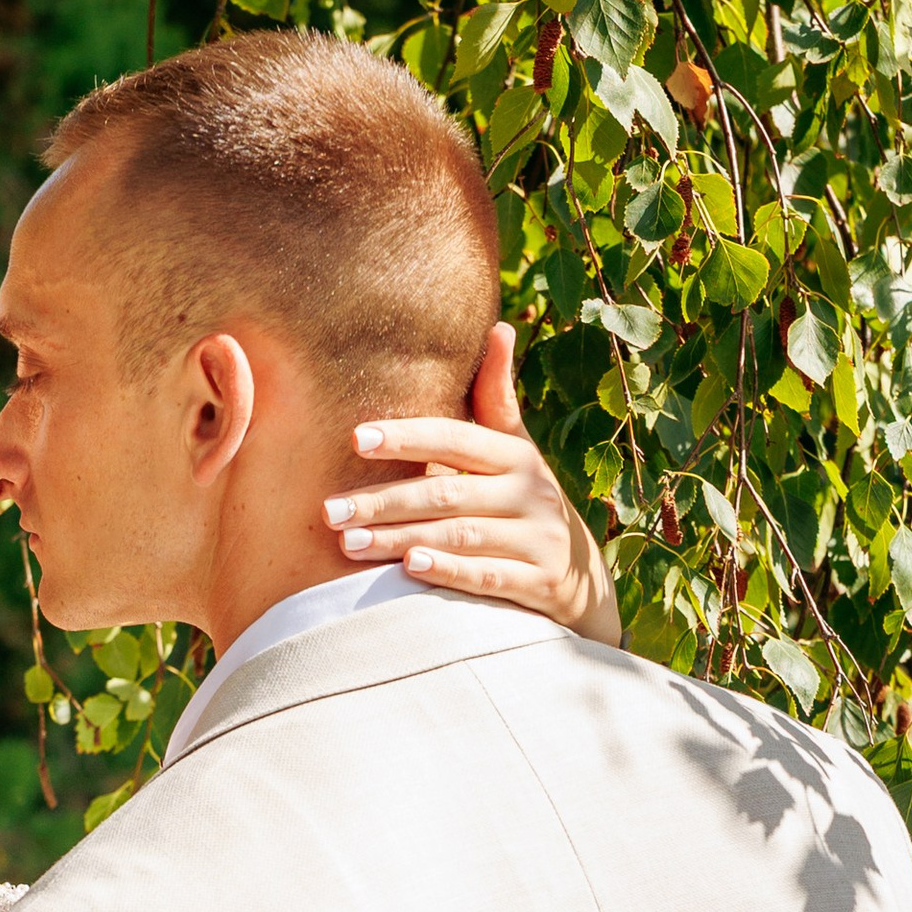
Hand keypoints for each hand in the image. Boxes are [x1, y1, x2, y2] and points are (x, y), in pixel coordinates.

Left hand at [328, 323, 619, 644]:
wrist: (581, 581)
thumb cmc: (526, 504)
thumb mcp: (517, 452)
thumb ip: (496, 400)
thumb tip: (499, 326)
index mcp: (516, 455)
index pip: (455, 438)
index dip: (406, 436)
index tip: (355, 438)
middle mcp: (530, 493)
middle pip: (447, 491)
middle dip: (384, 501)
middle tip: (330, 511)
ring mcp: (538, 540)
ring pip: (460, 535)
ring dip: (401, 538)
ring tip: (349, 544)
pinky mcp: (539, 584)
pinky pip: (488, 577)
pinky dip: (449, 572)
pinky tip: (409, 569)